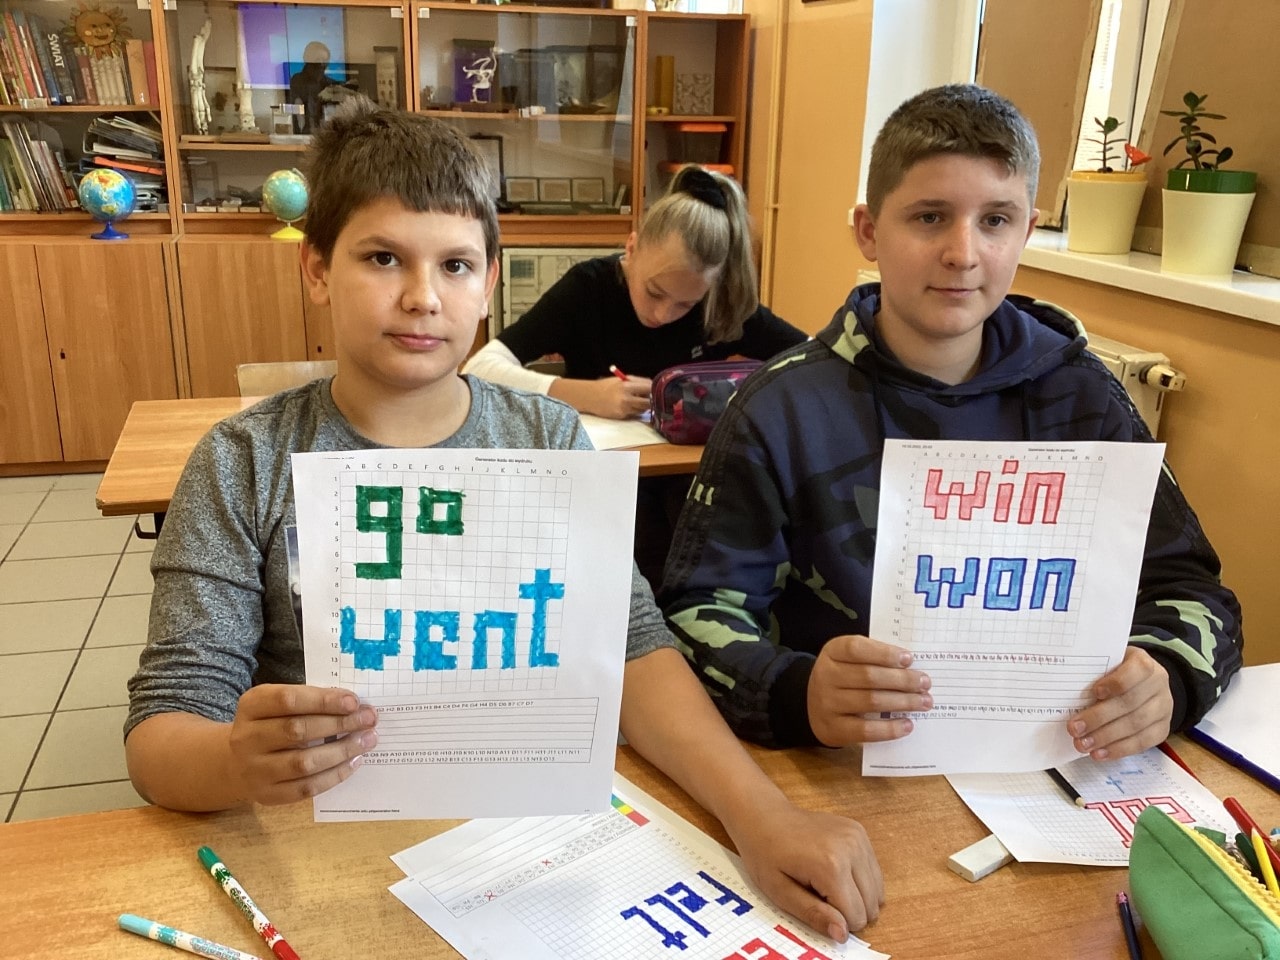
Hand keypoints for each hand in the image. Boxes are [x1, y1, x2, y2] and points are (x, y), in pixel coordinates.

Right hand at [228, 684, 377, 804]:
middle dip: (339, 724)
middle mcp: (246, 738)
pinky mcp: (266, 795)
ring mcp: (254, 770)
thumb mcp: (278, 704)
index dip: (323, 700)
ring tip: (367, 741)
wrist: (237, 762)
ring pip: (303, 763)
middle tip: (369, 719)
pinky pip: (305, 788)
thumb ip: (310, 700)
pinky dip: (334, 775)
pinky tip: (354, 762)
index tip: (354, 701)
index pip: (288, 700)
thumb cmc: (271, 724)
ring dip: (342, 751)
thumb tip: (354, 706)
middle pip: (297, 731)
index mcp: (251, 706)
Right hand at [589, 374, 650, 418]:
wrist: (590, 397)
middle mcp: (626, 398)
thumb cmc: (606, 386)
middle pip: (648, 401)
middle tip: (650, 398)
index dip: (653, 389)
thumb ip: (635, 383)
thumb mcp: (621, 380)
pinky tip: (629, 406)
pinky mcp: (622, 416)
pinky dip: (636, 411)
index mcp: (627, 385)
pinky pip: (635, 414)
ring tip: (637, 400)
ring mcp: (624, 408)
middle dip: (651, 400)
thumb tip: (651, 386)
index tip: (654, 389)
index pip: (648, 387)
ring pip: (643, 409)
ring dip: (644, 406)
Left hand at [729, 797, 883, 939]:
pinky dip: (859, 881)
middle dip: (847, 910)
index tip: (813, 904)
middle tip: (818, 894)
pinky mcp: (860, 832)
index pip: (855, 917)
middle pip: (870, 905)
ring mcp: (858, 837)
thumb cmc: (765, 854)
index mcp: (831, 865)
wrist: (765, 817)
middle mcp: (851, 848)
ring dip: (856, 896)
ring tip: (826, 883)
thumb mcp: (780, 892)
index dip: (835, 920)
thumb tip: (842, 934)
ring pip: (877, 891)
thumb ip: (813, 914)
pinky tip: (835, 872)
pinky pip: (874, 872)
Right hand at [807, 635, 931, 746]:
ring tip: (924, 702)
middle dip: (902, 680)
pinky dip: (890, 728)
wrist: (812, 707)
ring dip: (903, 702)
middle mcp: (825, 676)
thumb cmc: (843, 678)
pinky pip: (865, 730)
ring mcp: (827, 704)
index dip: (884, 653)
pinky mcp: (833, 729)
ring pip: (871, 701)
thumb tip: (911, 668)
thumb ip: (873, 658)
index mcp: (832, 652)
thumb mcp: (849, 660)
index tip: (909, 659)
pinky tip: (907, 724)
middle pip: (869, 676)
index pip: (857, 648)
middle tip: (925, 683)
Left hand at [1068, 647, 1171, 760]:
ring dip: (1106, 737)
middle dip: (1099, 718)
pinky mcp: (1162, 729)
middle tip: (1074, 728)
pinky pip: (1142, 742)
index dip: (1117, 682)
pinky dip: (1118, 749)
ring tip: (1082, 744)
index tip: (1095, 692)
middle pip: (1131, 702)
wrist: (1142, 684)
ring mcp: (1163, 707)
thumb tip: (1061, 686)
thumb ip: (1092, 672)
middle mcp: (1158, 684)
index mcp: (1143, 662)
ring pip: (1136, 725)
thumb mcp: (1106, 664)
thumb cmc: (1115, 673)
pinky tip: (1099, 753)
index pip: (1137, 669)